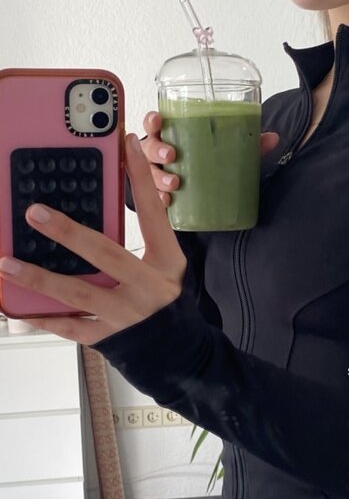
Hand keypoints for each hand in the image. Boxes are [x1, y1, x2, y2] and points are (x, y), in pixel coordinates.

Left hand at [0, 134, 188, 346]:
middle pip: (105, 254)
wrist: (182, 356)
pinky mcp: (111, 339)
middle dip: (67, 233)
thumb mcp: (164, 269)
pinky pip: (71, 326)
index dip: (141, 178)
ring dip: (39, 277)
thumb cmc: (166, 303)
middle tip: (35, 213)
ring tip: (7, 262)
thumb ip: (138, 243)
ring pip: (79, 293)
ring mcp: (128, 316)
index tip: (127, 143)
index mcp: (167, 263)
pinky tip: (18, 307)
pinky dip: (43, 317)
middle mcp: (150, 288)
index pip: (154, 214)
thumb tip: (93, 211)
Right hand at [142, 110, 279, 206]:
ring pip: (149, 172)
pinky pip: (154, 197)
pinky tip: (168, 202)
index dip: (152, 120)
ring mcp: (158, 174)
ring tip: (175, 183)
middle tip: (172, 155)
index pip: (154, 123)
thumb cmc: (209, 160)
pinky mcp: (162, 195)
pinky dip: (159, 199)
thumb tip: (273, 138)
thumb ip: (247, 142)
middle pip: (148, 147)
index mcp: (171, 135)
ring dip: (159, 176)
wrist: (207, 191)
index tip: (159, 121)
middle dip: (157, 150)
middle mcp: (159, 154)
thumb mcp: (228, 149)